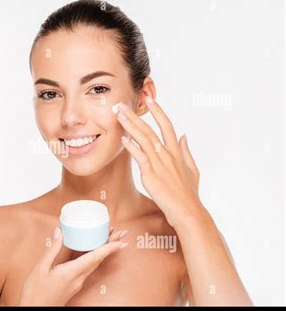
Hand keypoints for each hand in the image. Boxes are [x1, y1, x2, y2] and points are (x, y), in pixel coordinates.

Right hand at [18, 226, 127, 305]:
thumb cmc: (35, 293)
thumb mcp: (40, 268)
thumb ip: (52, 249)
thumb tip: (59, 232)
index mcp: (70, 273)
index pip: (95, 257)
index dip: (109, 248)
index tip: (121, 240)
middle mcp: (78, 279)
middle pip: (99, 259)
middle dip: (110, 245)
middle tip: (121, 233)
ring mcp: (78, 283)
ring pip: (94, 264)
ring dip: (104, 251)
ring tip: (109, 238)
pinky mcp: (74, 285)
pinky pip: (88, 268)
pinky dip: (94, 257)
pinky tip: (92, 251)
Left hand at [114, 97, 206, 227]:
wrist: (188, 211)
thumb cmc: (189, 194)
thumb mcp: (192, 170)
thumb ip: (187, 152)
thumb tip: (184, 136)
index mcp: (176, 152)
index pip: (167, 126)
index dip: (158, 111)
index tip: (150, 99)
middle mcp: (168, 154)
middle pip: (150, 129)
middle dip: (135, 115)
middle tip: (122, 104)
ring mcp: (160, 163)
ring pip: (143, 139)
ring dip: (130, 126)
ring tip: (119, 115)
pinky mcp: (152, 174)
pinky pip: (140, 156)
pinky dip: (131, 146)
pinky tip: (123, 138)